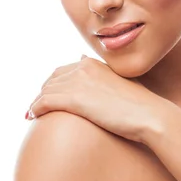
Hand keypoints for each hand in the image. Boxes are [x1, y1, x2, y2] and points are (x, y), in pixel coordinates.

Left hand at [25, 55, 171, 142]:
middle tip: (36, 106)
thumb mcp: (121, 86)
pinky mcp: (75, 99)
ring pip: (47, 90)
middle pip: (52, 79)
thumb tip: (94, 74)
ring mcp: (78, 82)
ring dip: (36, 102)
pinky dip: (35, 108)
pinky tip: (31, 117)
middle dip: (43, 92)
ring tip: (30, 114)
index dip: (54, 84)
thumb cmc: (140, 106)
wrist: (149, 115)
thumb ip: (105, 80)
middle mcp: (83, 67)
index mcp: (94, 63)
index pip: (65, 71)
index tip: (50, 95)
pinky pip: (45, 101)